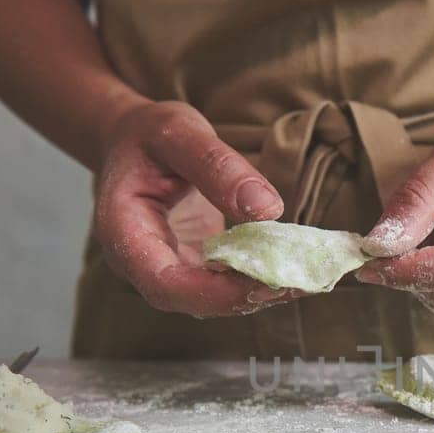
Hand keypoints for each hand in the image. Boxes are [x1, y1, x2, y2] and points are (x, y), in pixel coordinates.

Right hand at [93, 101, 299, 317]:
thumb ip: (217, 166)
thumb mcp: (178, 132)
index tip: (265, 281)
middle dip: (248, 296)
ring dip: (261, 292)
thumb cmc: (148, 135)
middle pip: (193, 301)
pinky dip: (260, 276)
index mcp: (124, 233)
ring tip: (309, 276)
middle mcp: (142, 263)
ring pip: (214, 299)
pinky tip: (296, 265)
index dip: (215, 293)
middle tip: (301, 281)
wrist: (136, 143)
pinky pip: (226, 282)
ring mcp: (169, 268)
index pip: (164, 285)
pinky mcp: (194, 266)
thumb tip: (267, 208)